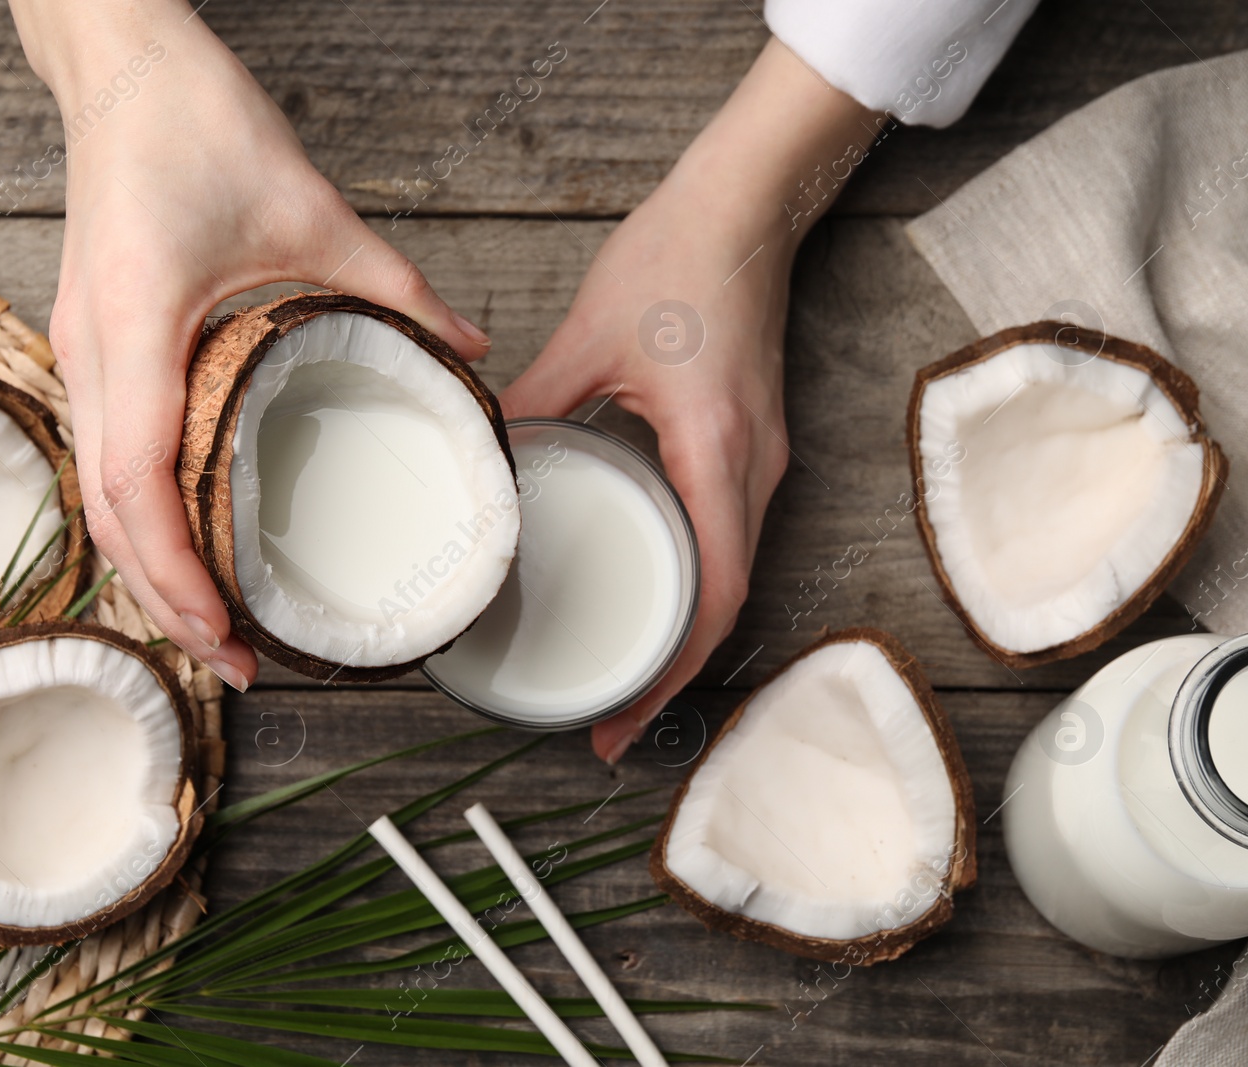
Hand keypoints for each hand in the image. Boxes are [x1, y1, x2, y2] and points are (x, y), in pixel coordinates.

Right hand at [9, 0, 489, 689]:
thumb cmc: (197, 123)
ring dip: (147, 566)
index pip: (139, 481)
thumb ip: (396, 291)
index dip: (177, 571)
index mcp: (137, 322)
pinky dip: (138, 515)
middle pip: (107, 511)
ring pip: (94, 492)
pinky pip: (100, 453)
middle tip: (236, 660)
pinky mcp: (87, 343)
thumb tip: (469, 353)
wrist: (121, 68)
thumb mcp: (314, 210)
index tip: (227, 631)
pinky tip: (186, 541)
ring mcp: (77, 349)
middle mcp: (89, 349)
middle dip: (164, 598)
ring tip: (212, 623)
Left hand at [500, 40, 881, 761]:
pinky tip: (647, 591)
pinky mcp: (753, 443)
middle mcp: (756, 469)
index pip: (713, 594)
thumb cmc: (679, 260)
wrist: (747, 206)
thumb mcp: (590, 336)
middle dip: (672, 672)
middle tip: (609, 721)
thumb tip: (484, 460)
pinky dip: (693, 582)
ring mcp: (763, 458)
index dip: (671, 673)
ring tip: (622, 670)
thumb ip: (535, 404)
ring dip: (683, 631)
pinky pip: (730, 535)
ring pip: (732, 573)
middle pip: (726, 602)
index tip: (623, 723)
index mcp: (718, 452)